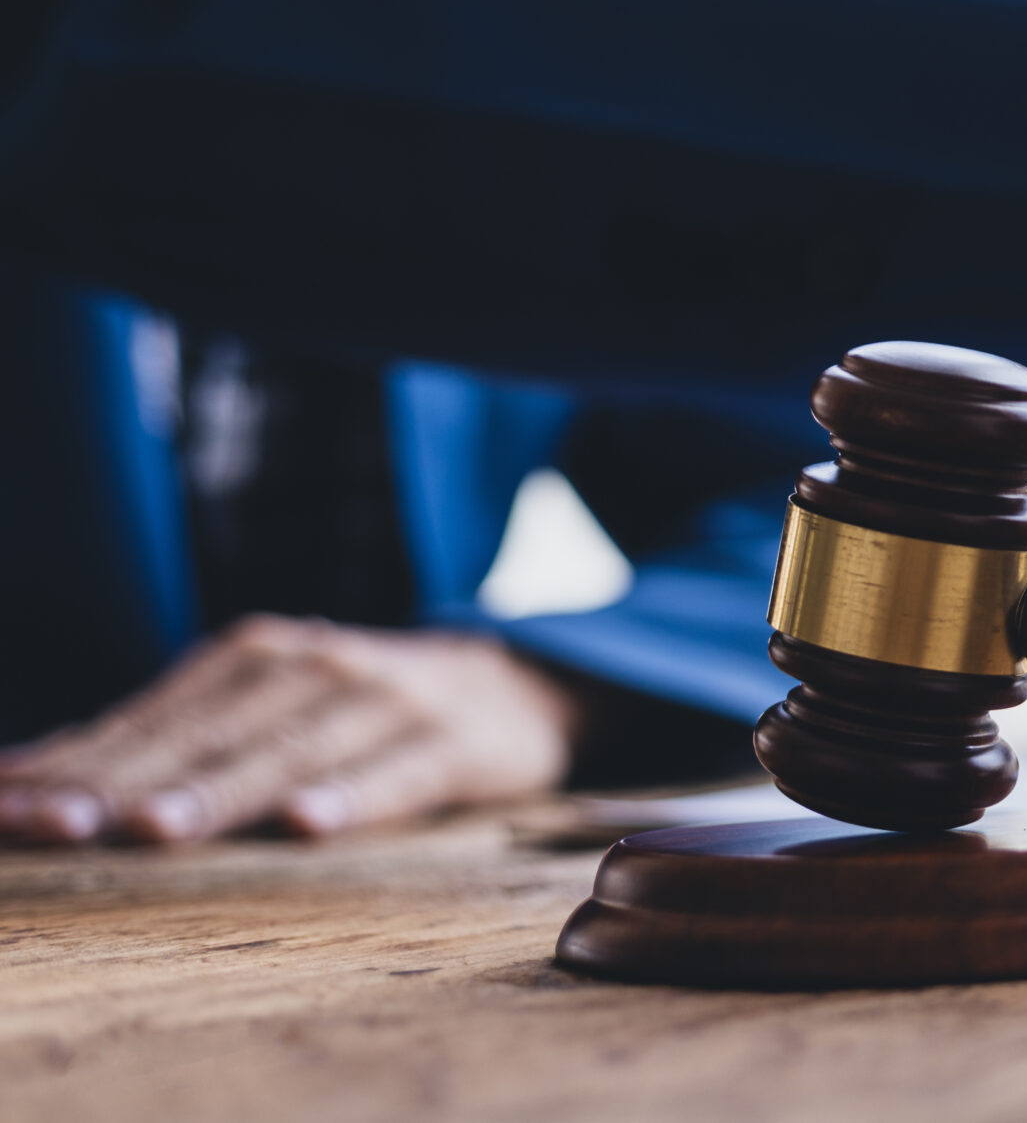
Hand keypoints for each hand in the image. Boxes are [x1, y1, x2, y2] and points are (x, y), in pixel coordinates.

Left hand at [0, 616, 581, 843]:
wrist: (515, 682)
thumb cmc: (360, 707)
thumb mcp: (267, 703)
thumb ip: (169, 737)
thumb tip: (30, 777)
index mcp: (257, 656)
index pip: (151, 717)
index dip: (77, 763)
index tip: (8, 809)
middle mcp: (314, 666)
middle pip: (207, 734)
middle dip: (124, 782)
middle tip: (54, 826)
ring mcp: (385, 700)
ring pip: (289, 753)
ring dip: (220, 793)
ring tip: (155, 830)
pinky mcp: (451, 742)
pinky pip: (395, 775)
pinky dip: (351, 798)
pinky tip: (307, 826)